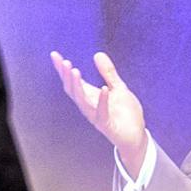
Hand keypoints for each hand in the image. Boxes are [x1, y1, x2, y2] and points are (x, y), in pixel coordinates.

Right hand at [50, 49, 148, 174]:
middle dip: (67, 77)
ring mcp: (96, 116)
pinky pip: (102, 113)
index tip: (54, 55)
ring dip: (77, 87)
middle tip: (64, 62)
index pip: (72, 81)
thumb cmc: (126, 114)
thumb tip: (97, 54)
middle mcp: (89, 106)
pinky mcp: (107, 125)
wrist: (136, 136)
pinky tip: (104, 89)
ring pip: (82, 101)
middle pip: (73, 91)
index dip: (62, 70)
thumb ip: (108, 73)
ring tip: (74, 71)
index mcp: (90, 96)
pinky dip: (102, 101)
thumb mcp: (119, 88)